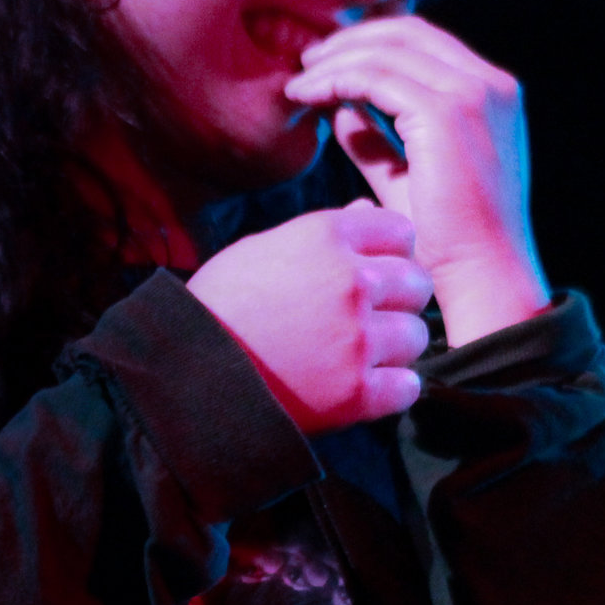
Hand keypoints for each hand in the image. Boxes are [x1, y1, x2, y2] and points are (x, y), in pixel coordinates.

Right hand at [187, 201, 432, 432]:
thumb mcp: (264, 249)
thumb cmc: (220, 305)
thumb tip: (368, 212)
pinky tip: (365, 385)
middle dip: (399, 299)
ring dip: (395, 346)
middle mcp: (351, 282)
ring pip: (416, 334)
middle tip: (371, 316)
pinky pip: (408, 386)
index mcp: (326, 237)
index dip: (392, 253)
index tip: (377, 272)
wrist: (186, 373)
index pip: (401, 232)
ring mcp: (357, 339)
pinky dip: (392, 389)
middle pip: (417, 282)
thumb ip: (324, 232)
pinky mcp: (357, 393)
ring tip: (360, 353)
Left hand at [286, 15, 550, 344]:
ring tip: (298, 83)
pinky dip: (335, 80)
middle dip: (349, 41)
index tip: (328, 62)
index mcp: (493, 95)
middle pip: (406, 32)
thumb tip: (343, 110)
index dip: (372, 43)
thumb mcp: (409, 178)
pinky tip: (306, 97)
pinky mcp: (446, 113)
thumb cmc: (449, 244)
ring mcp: (472, 94)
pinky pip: (375, 77)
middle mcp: (490, 84)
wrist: (482, 278)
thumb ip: (380, 140)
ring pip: (386, 51)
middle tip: (306, 61)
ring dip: (334, 61)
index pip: (425, 42)